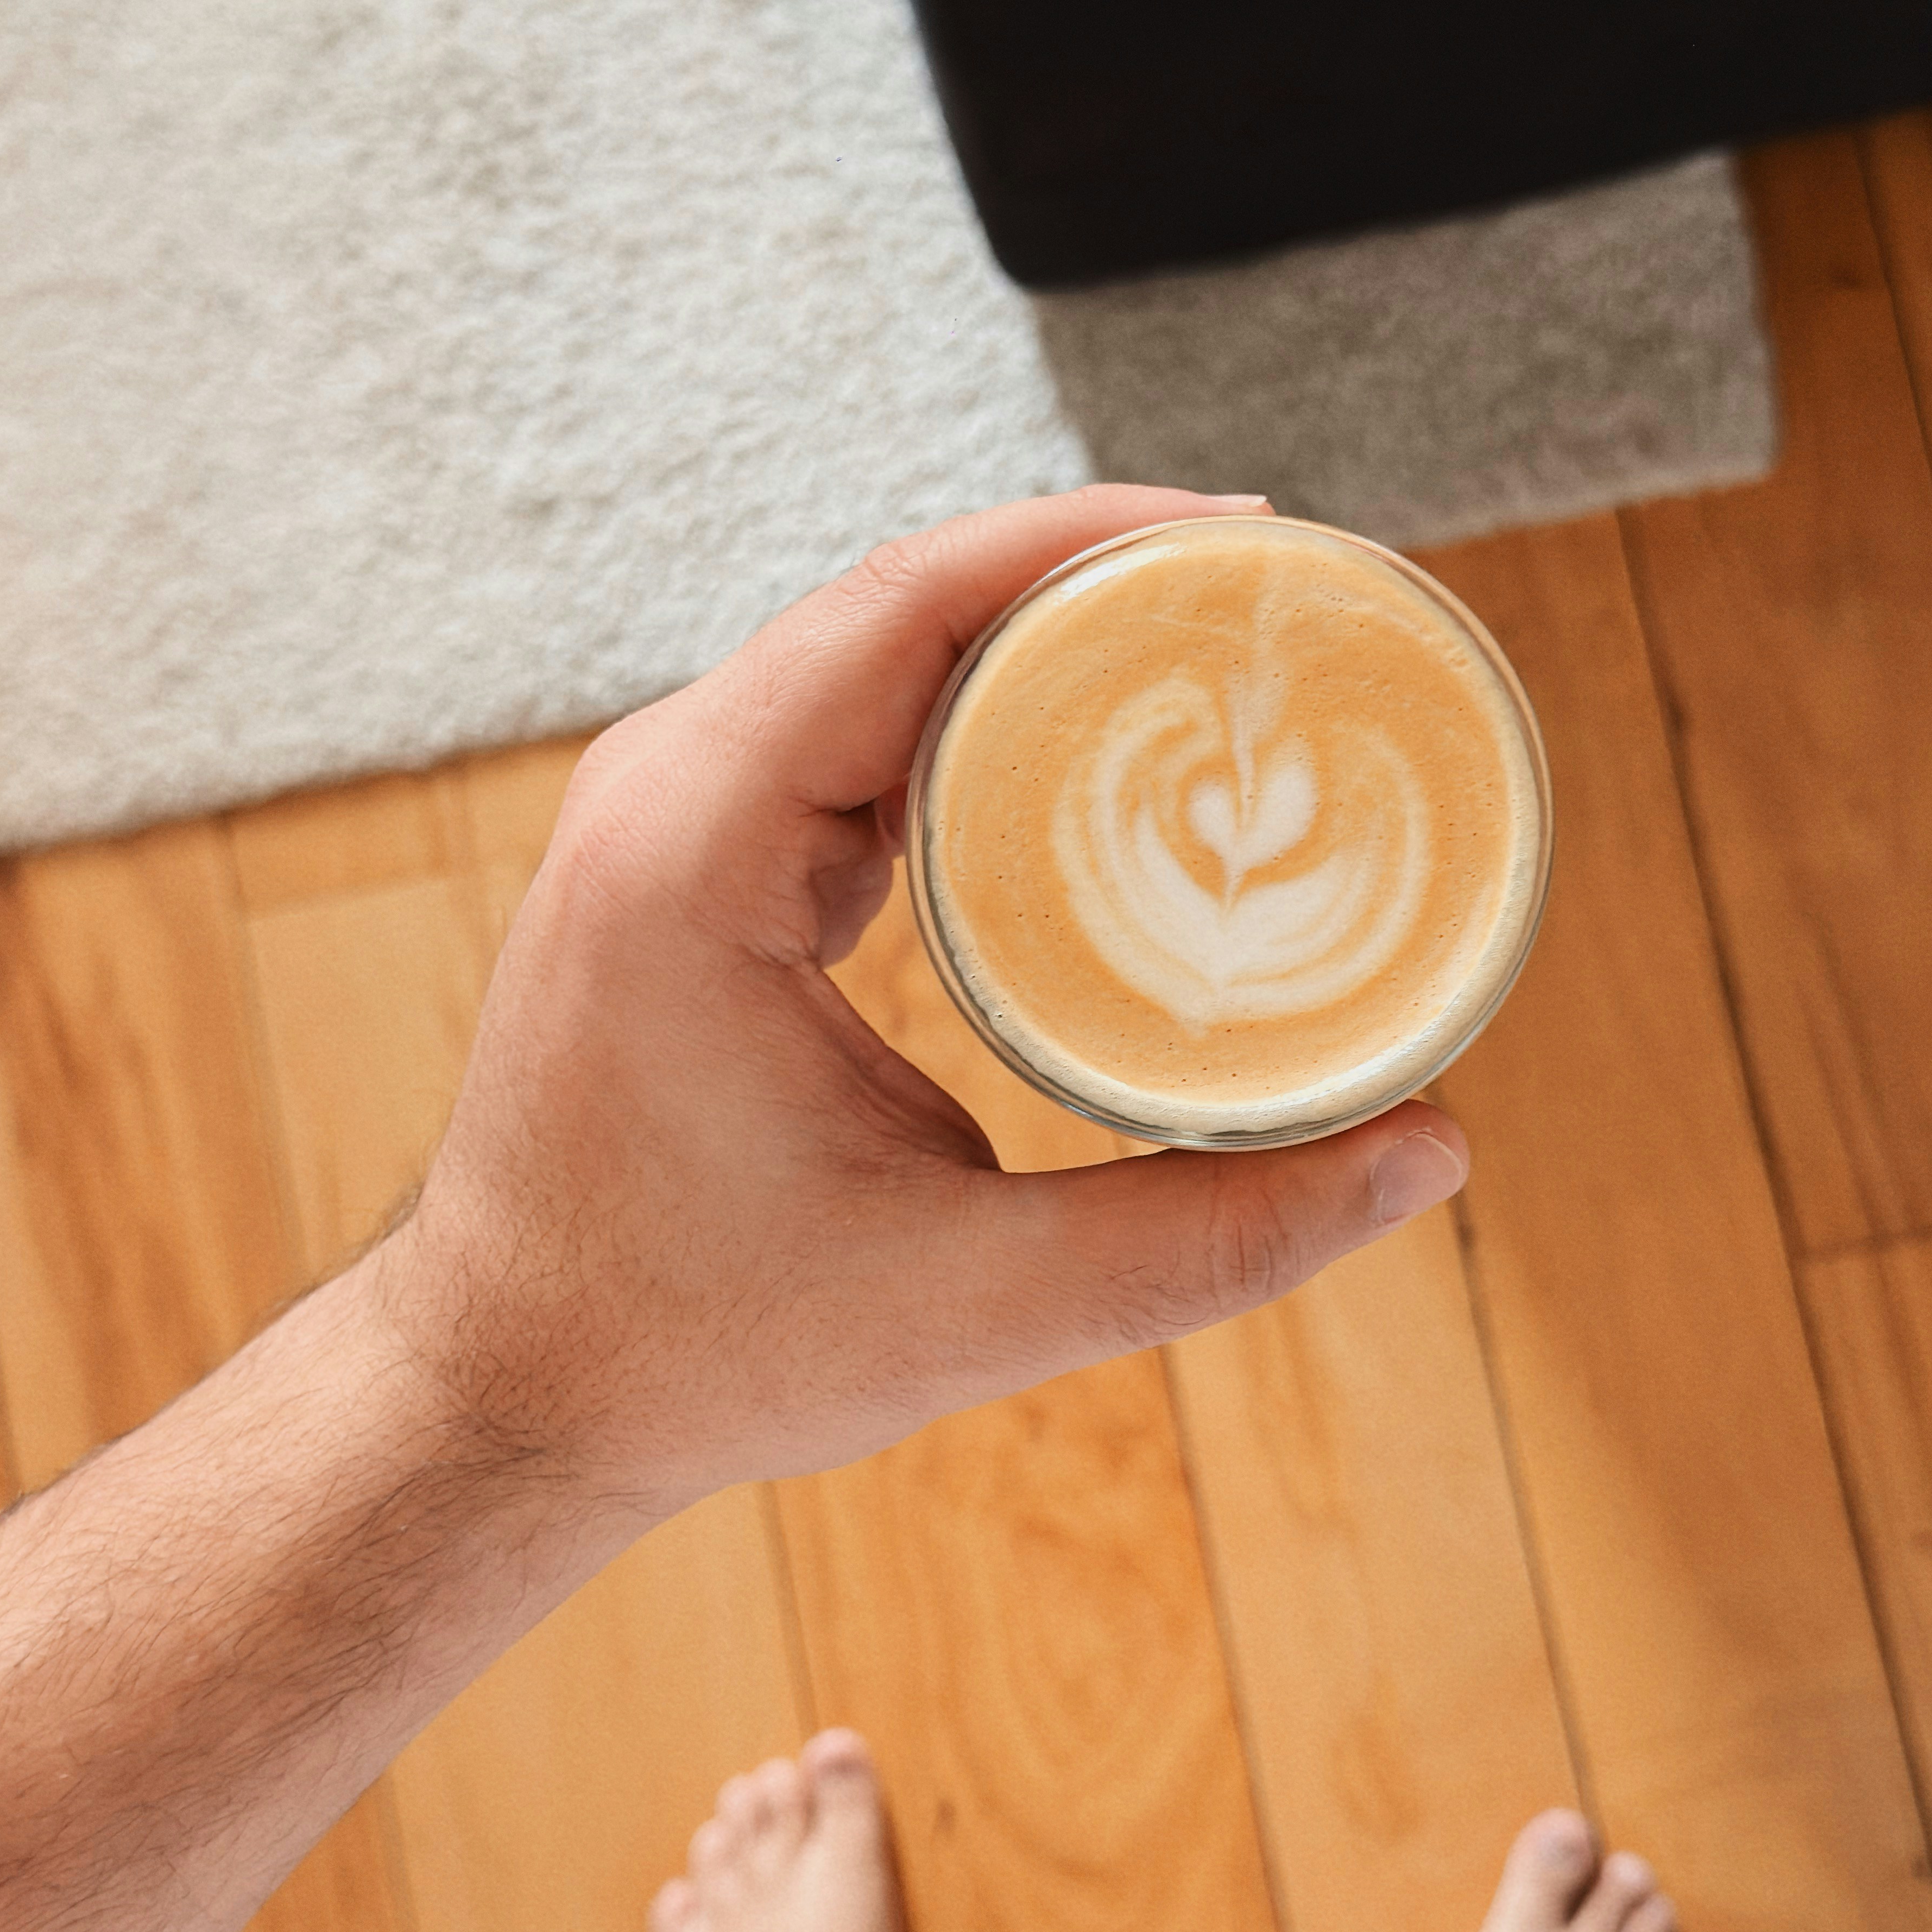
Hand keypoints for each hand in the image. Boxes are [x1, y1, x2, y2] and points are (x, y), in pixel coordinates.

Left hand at [368, 489, 1471, 1551]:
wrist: (504, 1393)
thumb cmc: (690, 1350)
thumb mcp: (970, 1306)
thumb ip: (1206, 1238)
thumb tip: (1427, 1153)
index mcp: (692, 849)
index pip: (906, 606)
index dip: (1088, 542)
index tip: (1255, 538)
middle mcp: (662, 792)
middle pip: (905, 600)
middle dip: (1100, 572)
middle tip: (1285, 599)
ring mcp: (667, 814)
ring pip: (878, 652)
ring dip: (1040, 632)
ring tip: (1220, 643)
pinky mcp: (695, 855)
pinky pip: (851, 723)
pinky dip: (978, 708)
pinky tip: (1097, 735)